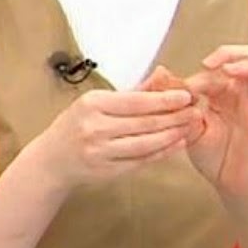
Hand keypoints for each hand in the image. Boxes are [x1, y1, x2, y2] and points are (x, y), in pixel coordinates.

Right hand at [37, 88, 200, 189]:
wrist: (52, 159)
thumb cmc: (76, 125)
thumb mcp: (96, 102)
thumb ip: (130, 92)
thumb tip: (161, 75)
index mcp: (92, 105)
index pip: (135, 101)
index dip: (163, 99)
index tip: (185, 95)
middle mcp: (94, 128)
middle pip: (143, 123)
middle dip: (174, 117)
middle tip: (196, 110)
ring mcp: (100, 152)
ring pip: (145, 144)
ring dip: (172, 136)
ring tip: (190, 127)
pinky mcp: (107, 171)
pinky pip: (140, 161)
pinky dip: (161, 153)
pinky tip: (176, 144)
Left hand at [182, 45, 247, 197]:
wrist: (228, 184)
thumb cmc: (212, 155)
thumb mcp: (190, 128)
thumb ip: (180, 104)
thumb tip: (161, 74)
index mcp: (223, 91)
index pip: (218, 68)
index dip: (202, 73)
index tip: (186, 87)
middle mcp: (243, 94)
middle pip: (246, 58)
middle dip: (229, 53)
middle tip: (210, 63)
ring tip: (231, 70)